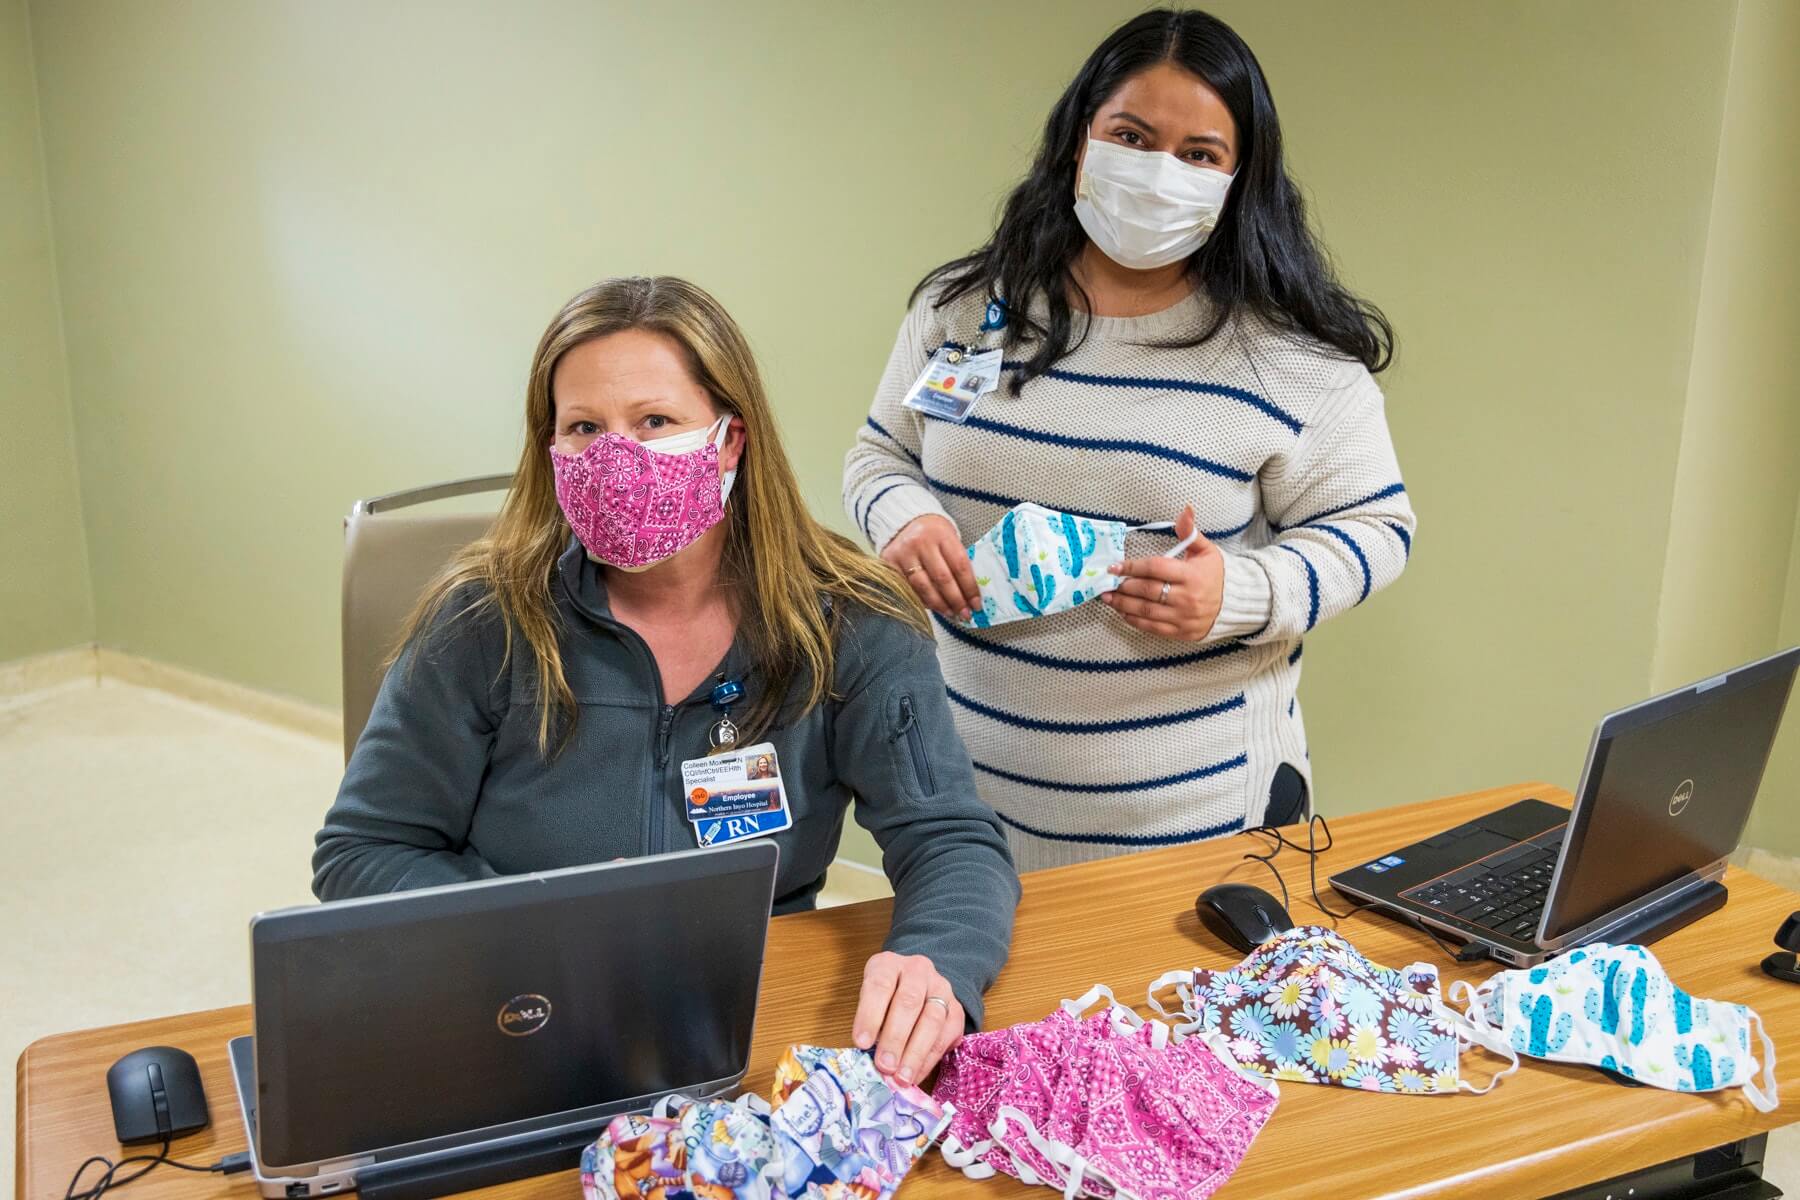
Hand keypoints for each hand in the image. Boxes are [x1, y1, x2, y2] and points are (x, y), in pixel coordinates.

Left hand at [852, 951, 963, 1084]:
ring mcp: (941, 988)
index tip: (861, 1043)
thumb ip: (869, 1022)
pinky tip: (917, 1074)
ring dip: (916, 1053)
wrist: (917, 982)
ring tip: (902, 1078)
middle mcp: (917, 971)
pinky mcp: (956, 1008)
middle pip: (908, 1002)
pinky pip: (948, 1034)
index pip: (879, 986)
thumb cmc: (884, 996)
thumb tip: (867, 1057)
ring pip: (932, 1019)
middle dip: (895, 1038)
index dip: (870, 1015)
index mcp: (888, 964)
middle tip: (885, 1066)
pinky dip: (931, 1058)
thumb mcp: (869, 998)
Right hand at [881, 514, 978, 621]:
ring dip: (939, 605)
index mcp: (942, 534)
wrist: (904, 522)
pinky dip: (922, 601)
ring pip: (923, 587)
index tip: (976, 604)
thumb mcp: (949, 538)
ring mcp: (903, 553)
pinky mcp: (889, 563)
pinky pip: (908, 588)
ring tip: (950, 613)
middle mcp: (921, 543)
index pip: (960, 565)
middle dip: (956, 600)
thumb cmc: (933, 533)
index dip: (970, 588)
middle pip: (942, 579)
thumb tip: (970, 594)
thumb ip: (957, 562)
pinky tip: (932, 607)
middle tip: (965, 614)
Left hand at [1099, 506, 1224, 639]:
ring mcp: (1183, 617)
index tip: (1115, 567)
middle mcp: (1187, 598)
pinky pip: (1152, 627)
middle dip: (1124, 586)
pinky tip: (1123, 612)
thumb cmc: (1215, 574)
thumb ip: (1190, 532)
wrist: (1235, 604)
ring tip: (1109, 597)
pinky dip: (1135, 620)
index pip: (1155, 568)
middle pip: (1147, 591)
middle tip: (1109, 583)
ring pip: (1146, 611)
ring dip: (1123, 604)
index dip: (1132, 567)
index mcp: (1191, 575)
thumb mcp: (1206, 550)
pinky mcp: (1180, 632)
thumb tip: (1185, 509)